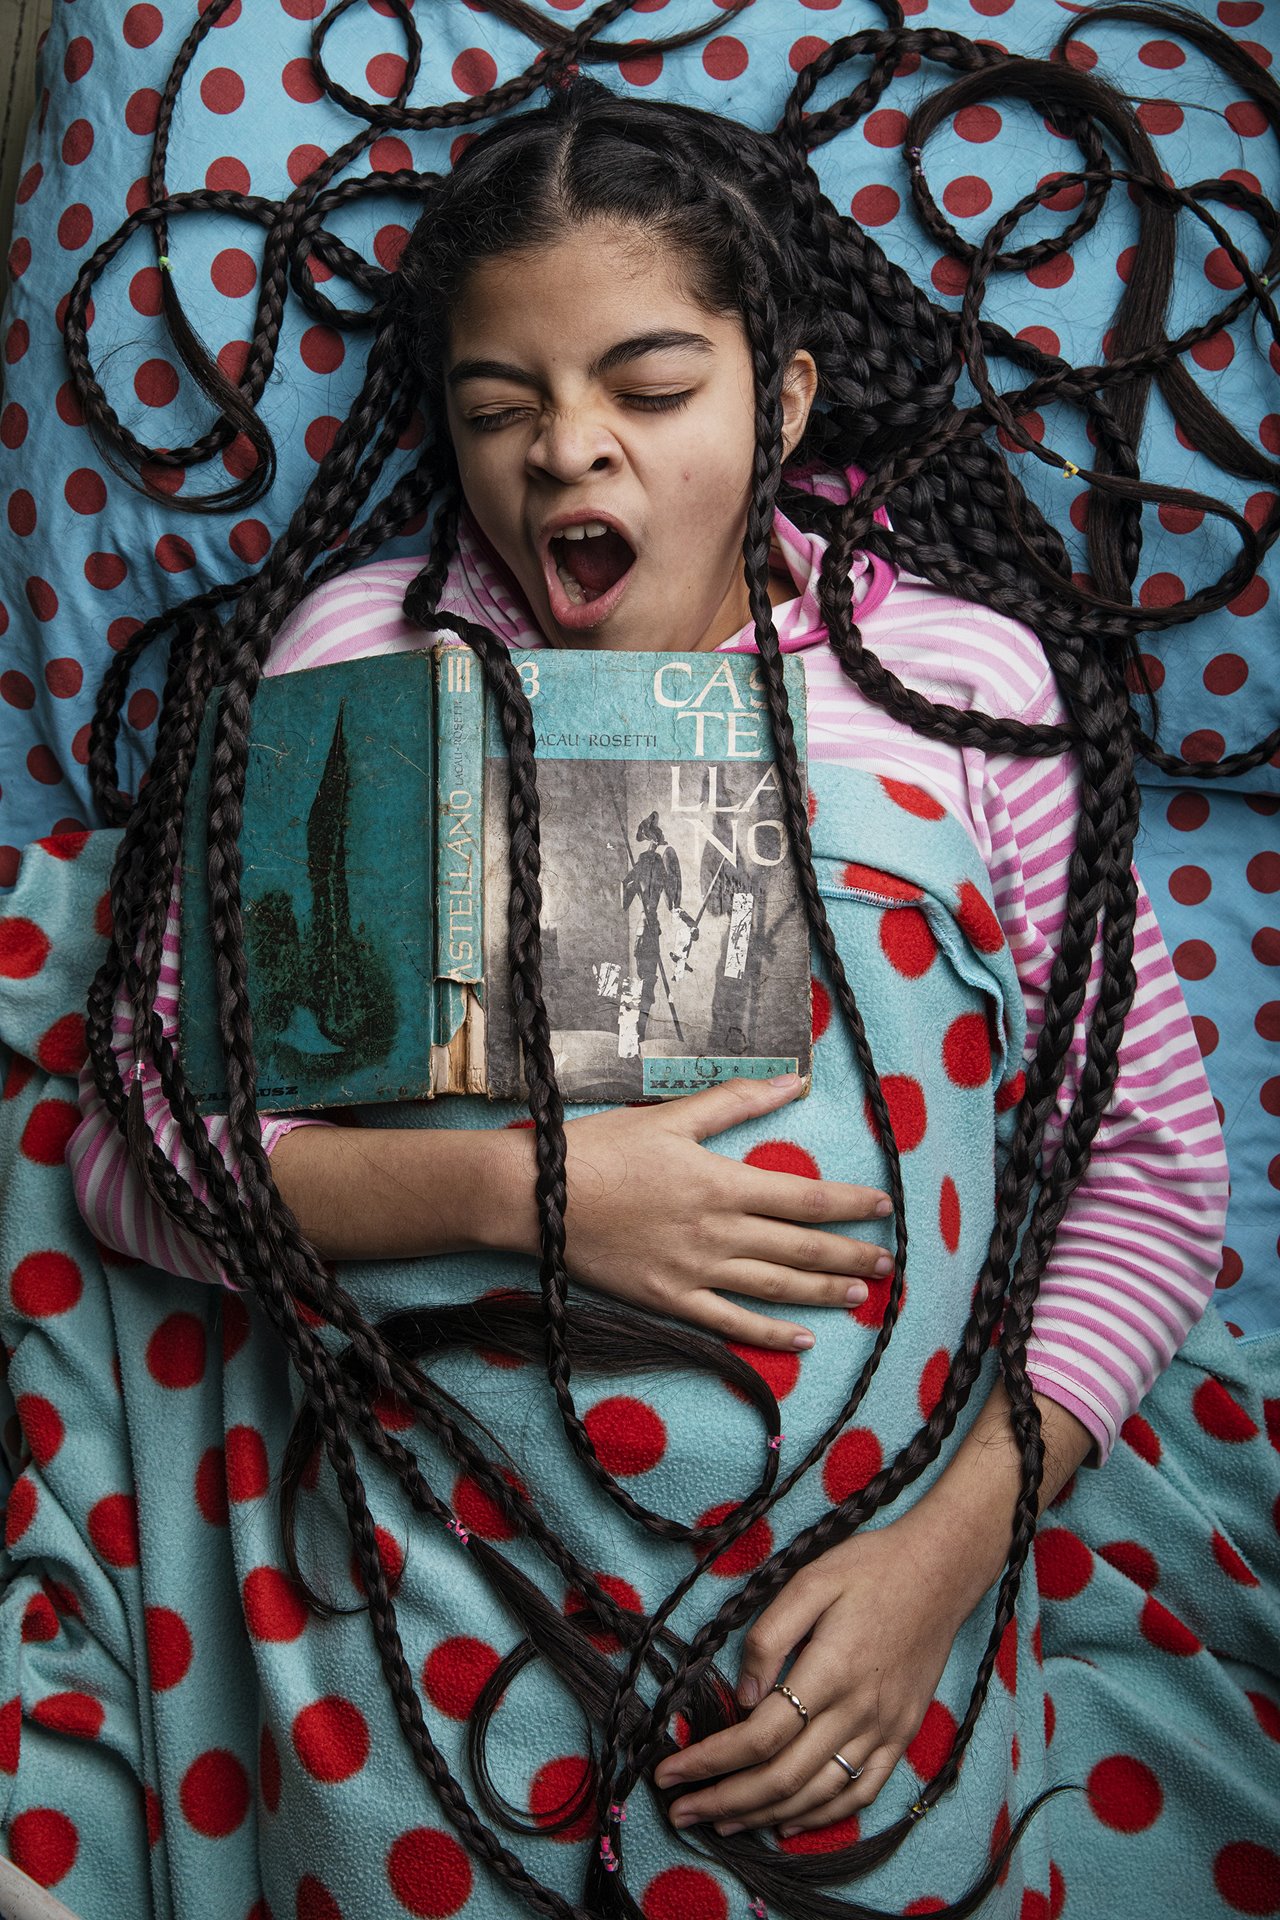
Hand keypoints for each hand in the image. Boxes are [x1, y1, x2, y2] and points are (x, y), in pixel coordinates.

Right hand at [552, 1075, 892, 1353]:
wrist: (536, 1197)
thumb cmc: (600, 1149)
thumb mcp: (670, 1116)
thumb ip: (736, 1101)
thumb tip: (794, 1081)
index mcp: (721, 1183)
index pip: (804, 1197)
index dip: (850, 1205)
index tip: (884, 1208)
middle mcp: (717, 1232)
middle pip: (800, 1247)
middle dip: (850, 1254)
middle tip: (889, 1261)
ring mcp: (695, 1271)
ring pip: (775, 1286)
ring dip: (822, 1291)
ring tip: (860, 1293)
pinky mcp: (669, 1300)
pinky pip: (729, 1323)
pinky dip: (768, 1336)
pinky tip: (800, 1342)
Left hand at [651, 1504, 970, 1834]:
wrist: (941, 1570)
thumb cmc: (870, 1568)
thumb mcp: (810, 1580)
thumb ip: (770, 1636)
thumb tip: (743, 1695)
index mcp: (829, 1671)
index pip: (759, 1736)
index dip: (710, 1761)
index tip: (670, 1772)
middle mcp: (857, 1712)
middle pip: (781, 1778)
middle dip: (724, 1801)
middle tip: (680, 1812)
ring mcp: (884, 1730)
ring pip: (816, 1796)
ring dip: (763, 1816)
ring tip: (720, 1824)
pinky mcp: (900, 1736)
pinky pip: (859, 1792)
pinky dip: (820, 1817)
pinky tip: (787, 1823)